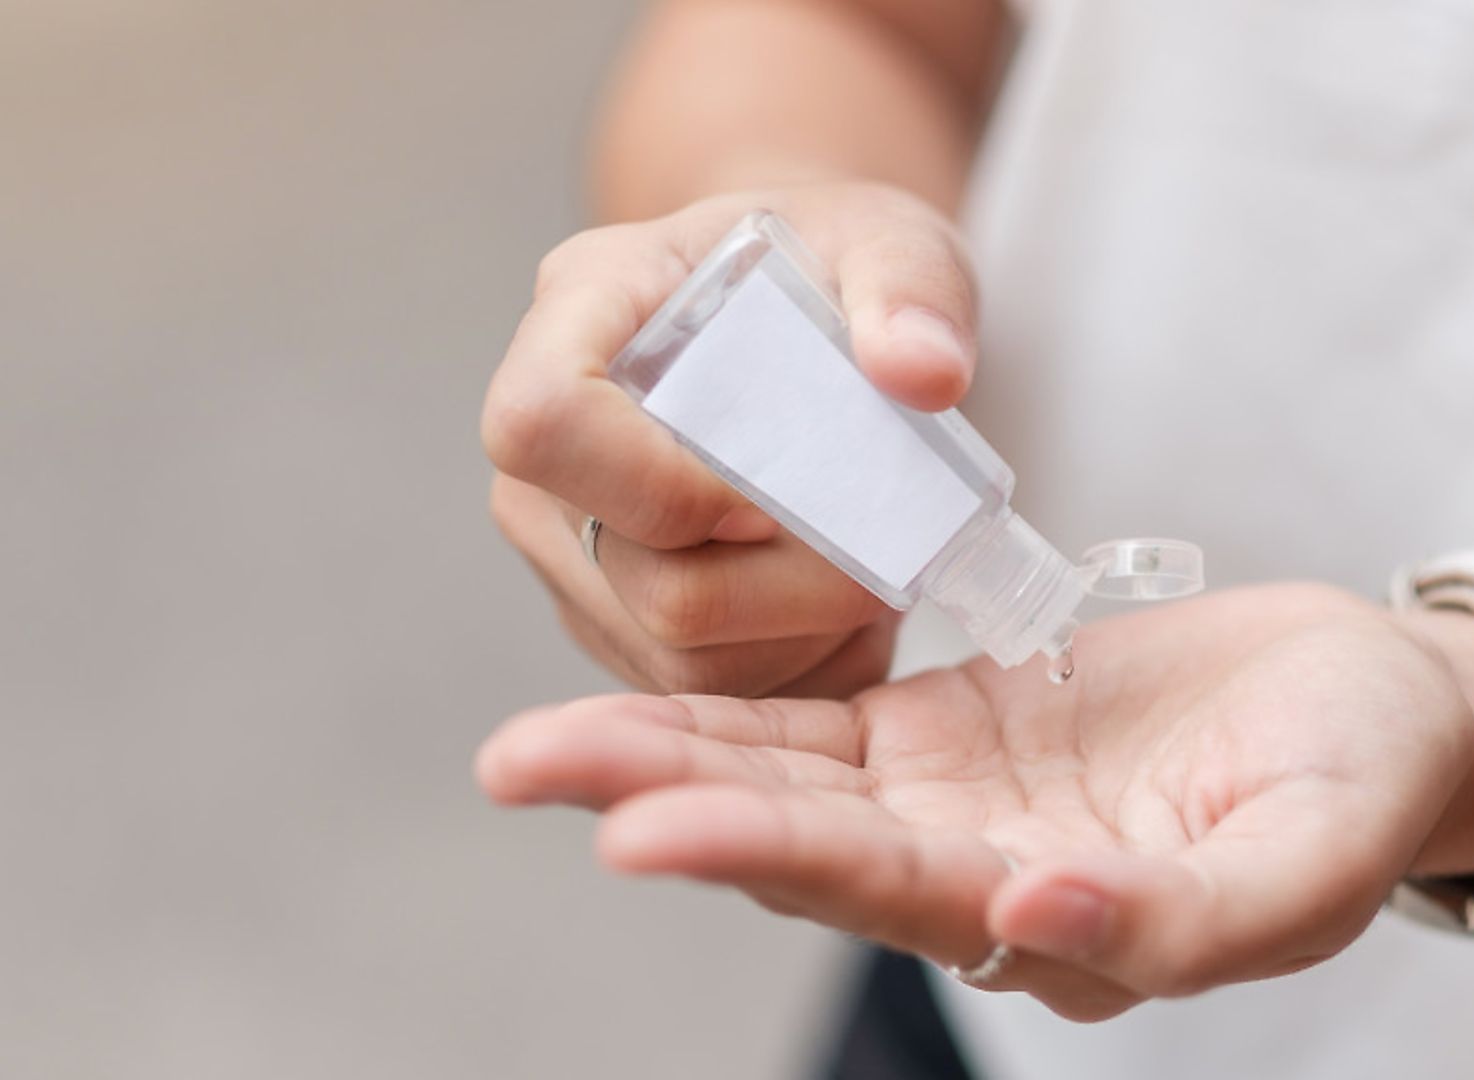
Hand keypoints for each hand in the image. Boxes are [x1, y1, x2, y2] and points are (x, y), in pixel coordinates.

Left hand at [476, 585, 1473, 1019]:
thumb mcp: (1309, 861)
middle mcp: (983, 876)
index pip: (887, 893)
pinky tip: (641, 691)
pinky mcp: (956, 728)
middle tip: (523, 767)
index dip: (767, 860)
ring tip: (535, 745)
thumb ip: (1176, 922)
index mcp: (1057, 925)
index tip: (638, 830)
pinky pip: (826, 722)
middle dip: (663, 804)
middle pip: (800, 843)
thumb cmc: (1365, 780)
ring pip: (791, 784)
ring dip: (668, 757)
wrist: (1386, 703)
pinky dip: (734, 709)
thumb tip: (1023, 922)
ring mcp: (961, 802)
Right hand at [482, 182, 978, 697]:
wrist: (811, 315)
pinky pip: (703, 685)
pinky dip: (793, 659)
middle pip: (634, 570)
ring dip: (801, 627)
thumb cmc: (834, 268)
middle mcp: (549, 446)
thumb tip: (923, 372)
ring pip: (675, 649)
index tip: (779, 488)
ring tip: (870, 562)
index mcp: (582, 313)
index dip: (663, 484)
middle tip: (885, 545)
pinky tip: (837, 598)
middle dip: (786, 580)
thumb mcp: (894, 241)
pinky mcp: (613, 619)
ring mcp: (570, 545)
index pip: (543, 421)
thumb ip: (914, 287)